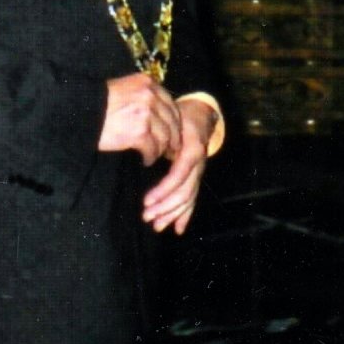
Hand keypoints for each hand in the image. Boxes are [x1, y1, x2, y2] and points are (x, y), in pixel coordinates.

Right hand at [99, 72, 180, 164]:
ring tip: (155, 155)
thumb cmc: (96, 102)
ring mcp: (146, 114)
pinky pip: (153, 148)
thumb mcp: (123, 89)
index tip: (173, 132)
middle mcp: (149, 96)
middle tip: (170, 149)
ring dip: (161, 149)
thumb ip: (141, 95)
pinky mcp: (139, 132)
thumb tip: (158, 113)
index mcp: (146, 83)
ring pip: (165, 136)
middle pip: (172, 120)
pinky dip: (151, 156)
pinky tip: (146, 160)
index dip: (174, 121)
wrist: (77, 110)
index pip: (170, 104)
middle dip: (173, 137)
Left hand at [143, 98, 216, 233]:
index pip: (178, 176)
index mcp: (192, 151)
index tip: (146, 201)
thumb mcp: (171, 122)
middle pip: (184, 192)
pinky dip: (186, 214)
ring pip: (189, 198)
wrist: (201, 114)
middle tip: (146, 216)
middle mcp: (198, 165)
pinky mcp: (197, 177)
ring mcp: (199, 172)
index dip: (163, 191)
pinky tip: (178, 228)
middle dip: (165, 207)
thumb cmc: (181, 117)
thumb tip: (142, 151)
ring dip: (172, 214)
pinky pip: (193, 198)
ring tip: (157, 225)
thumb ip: (160, 138)